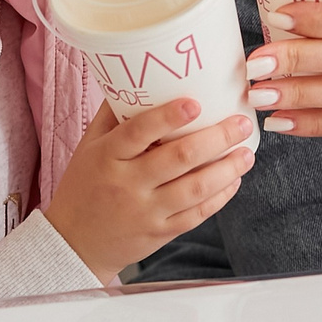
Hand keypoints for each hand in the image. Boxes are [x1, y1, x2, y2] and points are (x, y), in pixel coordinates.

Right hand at [44, 99, 256, 281]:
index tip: (194, 102)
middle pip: (178, 158)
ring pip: (195, 188)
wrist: (74, 244)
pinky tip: (233, 180)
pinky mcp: (161, 232)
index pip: (138, 132)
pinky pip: (197, 214)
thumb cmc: (84, 187)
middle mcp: (127, 184)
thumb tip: (139, 77)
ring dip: (227, 169)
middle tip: (241, 124)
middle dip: (217, 139)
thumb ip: (113, 116)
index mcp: (107, 157)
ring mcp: (146, 211)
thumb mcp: (88, 147)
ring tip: (247, 153)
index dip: (167, 117)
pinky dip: (219, 197)